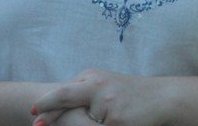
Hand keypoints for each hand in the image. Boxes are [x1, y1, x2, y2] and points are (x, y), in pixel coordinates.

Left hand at [32, 69, 163, 125]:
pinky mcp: (116, 121)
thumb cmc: (131, 94)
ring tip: (97, 121)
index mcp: (94, 76)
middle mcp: (99, 86)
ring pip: (79, 123)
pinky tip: (113, 123)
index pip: (63, 92)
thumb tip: (50, 109)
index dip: (46, 104)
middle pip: (64, 97)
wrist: (164, 97)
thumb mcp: (106, 86)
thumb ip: (83, 91)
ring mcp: (107, 103)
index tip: (33, 113)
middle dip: (48, 113)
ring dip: (78, 125)